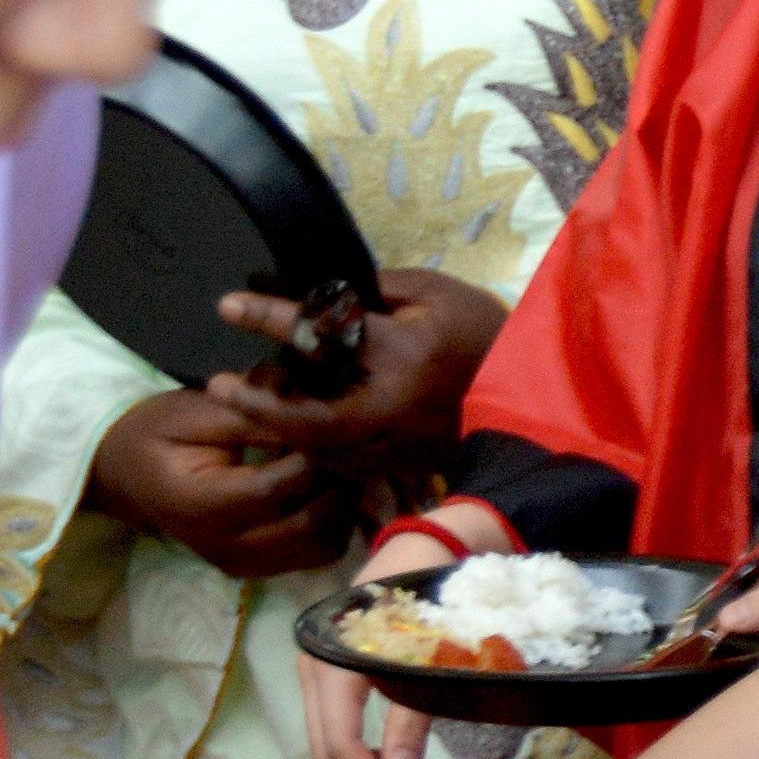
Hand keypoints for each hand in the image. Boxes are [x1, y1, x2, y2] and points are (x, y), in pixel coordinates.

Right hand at [83, 383, 331, 577]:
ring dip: (341, 505)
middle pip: (310, 522)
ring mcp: (244, 565)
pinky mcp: (258, 570)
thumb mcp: (194, 412)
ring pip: (323, 544)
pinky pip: (316, 555)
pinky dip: (333, 525)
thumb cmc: (157, 435)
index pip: (277, 488)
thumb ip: (249, 416)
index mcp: (202, 505)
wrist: (126, 475)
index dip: (311, 456)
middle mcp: (225, 546)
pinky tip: (325, 491)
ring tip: (336, 466)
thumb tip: (306, 409)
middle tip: (344, 444)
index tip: (324, 427)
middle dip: (336, 480)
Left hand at [202, 268, 503, 476]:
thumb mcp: (435, 292)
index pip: (322, 333)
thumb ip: (377, 292)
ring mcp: (407, 445)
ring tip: (251, 407)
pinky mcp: (413, 465)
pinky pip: (353, 466)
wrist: (539, 388)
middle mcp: (400, 408)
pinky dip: (320, 450)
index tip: (227, 305)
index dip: (269, 317)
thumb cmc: (487, 330)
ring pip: (329, 452)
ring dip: (286, 431)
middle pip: (314, 421)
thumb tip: (326, 294)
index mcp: (404, 353)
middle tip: (219, 388)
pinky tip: (298, 432)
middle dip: (262, 407)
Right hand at [304, 514, 491, 758]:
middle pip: (322, 743)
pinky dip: (349, 739)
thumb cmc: (431, 598)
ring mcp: (316, 662)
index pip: (338, 737)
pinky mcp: (325, 663)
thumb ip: (412, 716)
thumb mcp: (430, 659)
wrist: (422, 549)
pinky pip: (327, 715)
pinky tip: (380, 747)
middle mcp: (316, 662)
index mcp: (338, 659)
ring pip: (320, 733)